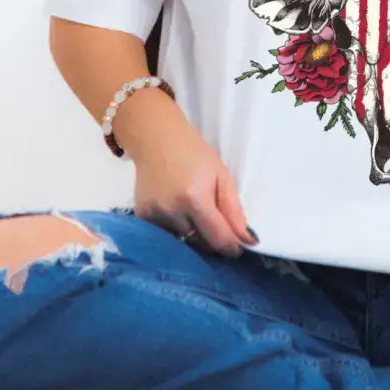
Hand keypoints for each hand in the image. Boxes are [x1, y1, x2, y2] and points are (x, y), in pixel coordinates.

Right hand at [132, 117, 257, 256]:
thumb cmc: (195, 154)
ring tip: (197, 215)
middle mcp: (172, 211)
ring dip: (195, 237)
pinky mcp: (142, 217)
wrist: (157, 139)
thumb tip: (247, 240)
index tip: (238, 249)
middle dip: (213, 242)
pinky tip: (179, 213)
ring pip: (182, 242)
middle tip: (219, 228)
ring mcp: (153, 215)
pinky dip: (176, 231)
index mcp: (195, 198)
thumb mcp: (221, 175)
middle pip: (200, 244)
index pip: (217, 238)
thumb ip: (234, 209)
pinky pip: (165, 235)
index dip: (231, 247)